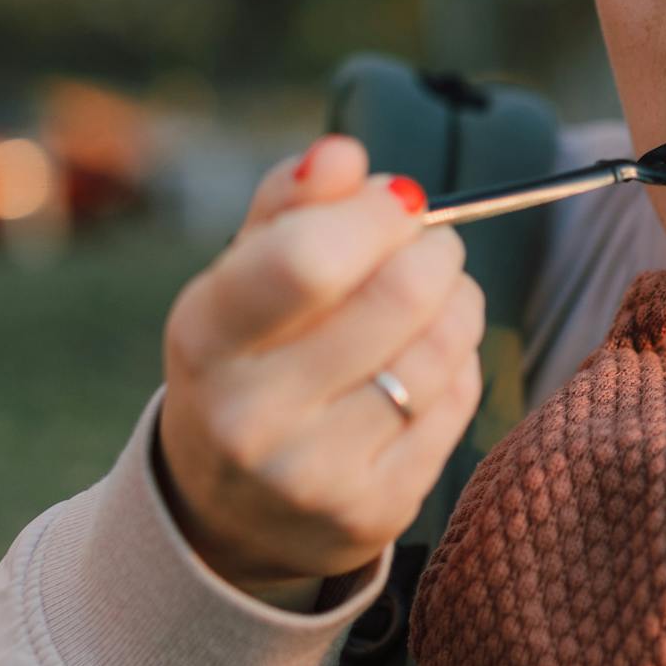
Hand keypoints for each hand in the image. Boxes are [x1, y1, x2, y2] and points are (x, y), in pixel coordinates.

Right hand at [156, 134, 485, 602]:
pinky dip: (460, 363)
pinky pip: (459, 403)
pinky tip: (428, 361)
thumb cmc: (248, 361)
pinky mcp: (376, 511)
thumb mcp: (240, 279)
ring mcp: (316, 474)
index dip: (375, 214)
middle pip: (397, 298)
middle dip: (434, 250)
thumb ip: (289, 205)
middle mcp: (252, 416)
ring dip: (458, 301)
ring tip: (435, 295)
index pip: (306, 261)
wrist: (230, 511)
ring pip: (442, 350)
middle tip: (430, 243)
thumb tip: (342, 155)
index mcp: (205, 339)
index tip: (399, 198)